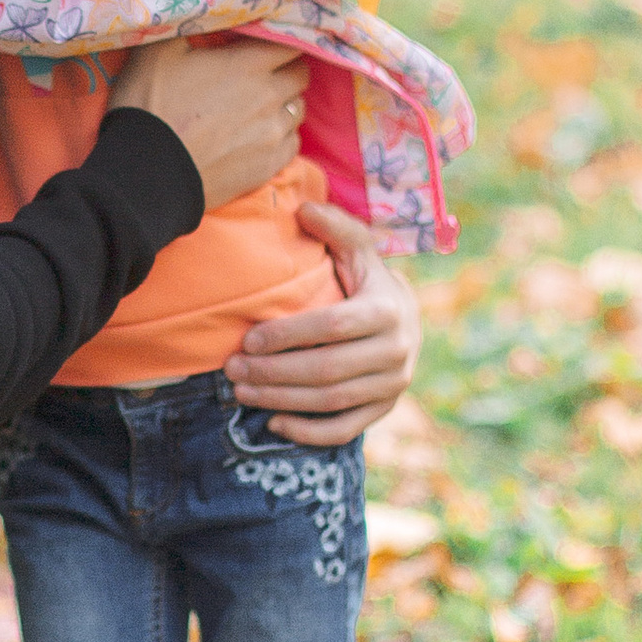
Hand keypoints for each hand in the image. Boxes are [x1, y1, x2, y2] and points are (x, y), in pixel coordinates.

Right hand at [107, 36, 305, 207]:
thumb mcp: (157, 52)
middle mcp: (270, 96)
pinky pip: (293, 143)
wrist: (147, 175)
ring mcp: (273, 134)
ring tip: (262, 107)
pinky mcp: (270, 166)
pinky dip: (282, 136)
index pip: (290, 42)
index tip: (266, 44)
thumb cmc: (150, 107)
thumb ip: (187, 27)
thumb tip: (202, 13)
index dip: (280, 40)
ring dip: (285, 104)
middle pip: (300, 75)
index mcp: (248, 64)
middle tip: (265, 74)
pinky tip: (261, 136)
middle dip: (287, 70)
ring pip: (298, 109)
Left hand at [226, 197, 421, 445]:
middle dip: (274, 372)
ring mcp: (392, 385)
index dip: (288, 335)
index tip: (249, 339)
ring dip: (281, 400)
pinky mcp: (384, 409)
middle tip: (233, 369)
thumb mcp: (358, 250)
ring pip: (331, 401)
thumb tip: (302, 208)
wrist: (408, 319)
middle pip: (327, 370)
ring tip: (242, 391)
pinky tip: (273, 423)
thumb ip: (334, 228)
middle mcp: (396, 351)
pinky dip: (308, 433)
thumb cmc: (368, 281)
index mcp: (387, 310)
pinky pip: (344, 430)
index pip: (331, 327)